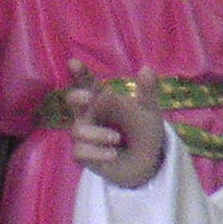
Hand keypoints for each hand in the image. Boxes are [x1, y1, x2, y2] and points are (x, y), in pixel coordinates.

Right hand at [67, 61, 166, 188]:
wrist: (147, 161)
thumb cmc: (143, 130)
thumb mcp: (149, 111)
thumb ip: (147, 91)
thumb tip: (147, 68)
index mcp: (102, 99)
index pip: (89, 84)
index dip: (80, 74)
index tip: (74, 62)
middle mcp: (89, 114)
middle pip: (73, 101)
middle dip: (77, 97)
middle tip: (89, 96)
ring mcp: (84, 135)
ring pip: (78, 130)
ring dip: (97, 134)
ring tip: (117, 138)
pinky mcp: (84, 155)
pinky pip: (80, 152)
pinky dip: (97, 152)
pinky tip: (113, 153)